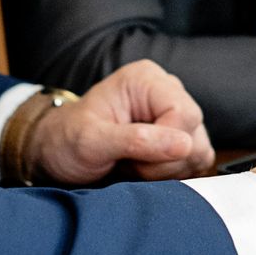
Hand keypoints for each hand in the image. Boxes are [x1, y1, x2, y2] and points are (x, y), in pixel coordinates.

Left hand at [26, 59, 215, 185]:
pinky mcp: (179, 140)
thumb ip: (137, 140)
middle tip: (129, 163)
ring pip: (199, 151)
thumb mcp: (92, 140)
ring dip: (167, 170)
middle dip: (164, 161)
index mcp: (146, 80)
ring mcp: (175, 117)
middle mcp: (166, 92)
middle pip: (195, 134)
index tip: (132, 156)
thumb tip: (184, 145)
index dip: (165, 144)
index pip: (184, 114)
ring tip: (134, 165)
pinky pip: (195, 163)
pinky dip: (173, 175)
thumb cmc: (67, 140)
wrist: (56, 152)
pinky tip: (145, 171)